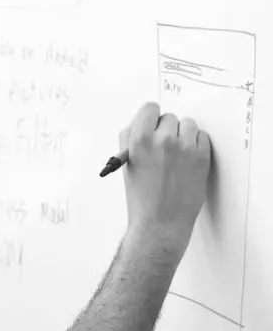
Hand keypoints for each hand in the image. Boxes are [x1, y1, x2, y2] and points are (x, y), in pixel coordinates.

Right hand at [120, 102, 210, 254]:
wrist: (160, 222)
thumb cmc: (141, 197)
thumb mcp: (127, 164)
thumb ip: (130, 139)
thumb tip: (140, 123)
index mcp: (139, 140)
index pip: (149, 108)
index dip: (150, 117)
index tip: (152, 124)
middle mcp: (163, 140)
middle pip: (169, 117)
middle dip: (166, 129)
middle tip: (163, 146)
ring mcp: (185, 148)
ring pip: (188, 124)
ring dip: (183, 134)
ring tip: (177, 153)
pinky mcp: (202, 157)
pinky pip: (202, 136)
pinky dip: (196, 143)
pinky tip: (187, 158)